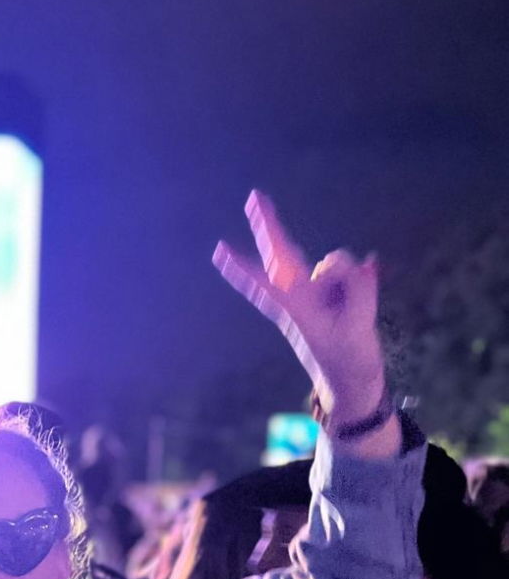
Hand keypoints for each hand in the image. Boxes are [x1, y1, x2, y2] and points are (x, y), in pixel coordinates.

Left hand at [213, 192, 385, 421]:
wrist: (353, 382)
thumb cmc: (346, 360)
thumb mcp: (356, 326)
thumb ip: (358, 289)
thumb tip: (357, 262)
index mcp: (296, 310)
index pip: (267, 284)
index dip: (243, 268)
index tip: (218, 252)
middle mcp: (302, 295)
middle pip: (282, 255)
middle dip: (268, 226)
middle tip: (253, 196)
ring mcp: (318, 290)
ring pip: (336, 264)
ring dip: (351, 283)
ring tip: (352, 316)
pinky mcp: (335, 289)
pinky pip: (352, 272)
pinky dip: (361, 284)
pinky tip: (360, 300)